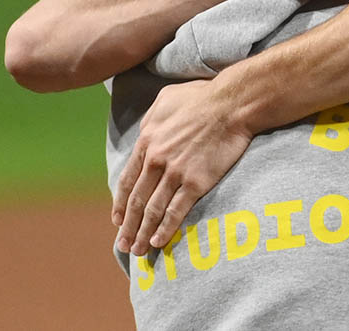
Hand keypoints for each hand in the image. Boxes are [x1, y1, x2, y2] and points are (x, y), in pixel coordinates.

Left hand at [113, 80, 253, 255]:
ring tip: (138, 250)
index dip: (121, 203)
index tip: (117, 219)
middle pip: (137, 200)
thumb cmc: (202, 97)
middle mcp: (156, 160)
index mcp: (147, 141)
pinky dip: (165, 229)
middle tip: (122, 244)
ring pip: (153, 209)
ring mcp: (175, 173)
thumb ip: (150, 118)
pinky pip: (176, 211)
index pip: (128, 180)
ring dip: (143, 233)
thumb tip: (145, 130)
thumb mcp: (166, 99)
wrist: (231, 105)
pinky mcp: (196, 182)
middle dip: (128, 225)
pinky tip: (158, 241)